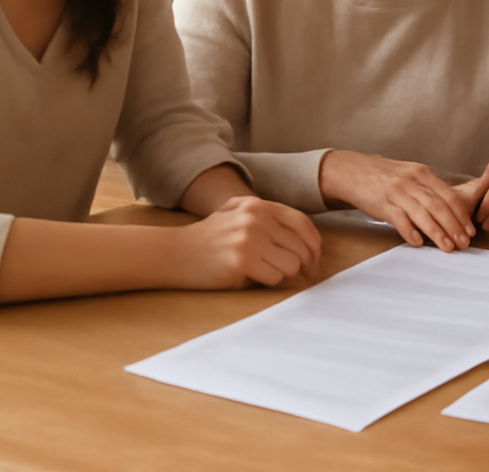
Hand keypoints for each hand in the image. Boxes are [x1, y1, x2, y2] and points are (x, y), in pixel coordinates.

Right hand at [173, 195, 321, 289]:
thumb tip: (304, 237)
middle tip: (299, 276)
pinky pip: (275, 277)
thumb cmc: (208, 238)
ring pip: (292, 264)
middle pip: (301, 247)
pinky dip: (269, 282)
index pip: (302, 223)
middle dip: (304, 265)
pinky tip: (253, 278)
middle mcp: (256, 219)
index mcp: (258, 205)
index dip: (314, 245)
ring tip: (268, 274)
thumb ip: (266, 215)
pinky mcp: (242, 261)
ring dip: (285, 275)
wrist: (174, 253)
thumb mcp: (235, 212)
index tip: (314, 260)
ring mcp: (249, 239)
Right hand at [319, 150, 474, 250]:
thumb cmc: (384, 176)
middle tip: (464, 243)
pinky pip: (399, 218)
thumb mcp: (410, 174)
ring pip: (422, 213)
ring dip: (437, 232)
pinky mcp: (381, 203)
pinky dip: (410, 231)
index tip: (470, 230)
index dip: (461, 215)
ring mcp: (396, 192)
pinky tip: (418, 242)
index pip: (449, 196)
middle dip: (454, 226)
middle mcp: (412, 181)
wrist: (352, 170)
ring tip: (448, 247)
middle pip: (439, 206)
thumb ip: (428, 188)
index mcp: (422, 173)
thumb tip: (451, 209)